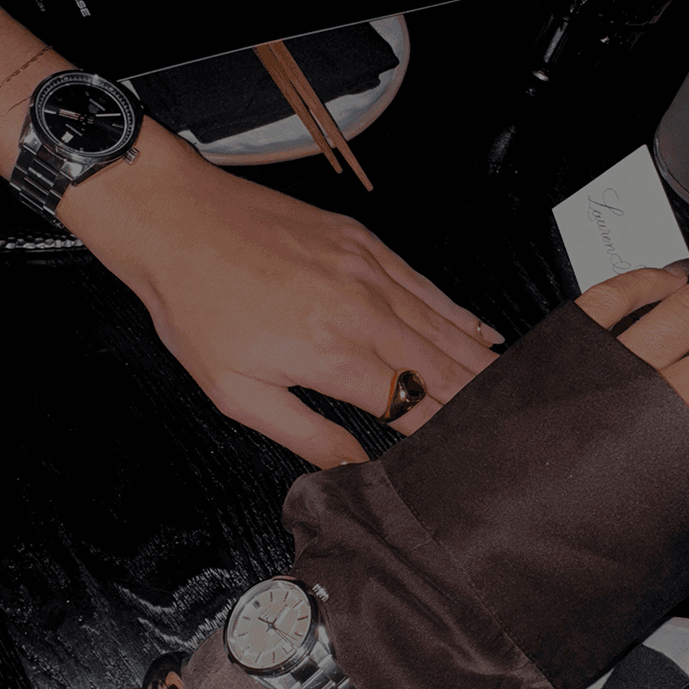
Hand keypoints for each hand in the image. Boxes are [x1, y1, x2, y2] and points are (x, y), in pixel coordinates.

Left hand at [79, 133, 501, 468]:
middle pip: (440, 367)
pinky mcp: (364, 243)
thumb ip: (305, 434)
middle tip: (511, 431)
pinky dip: (460, 313)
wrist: (176, 220)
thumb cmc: (196, 305)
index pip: (409, 407)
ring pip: (443, 327)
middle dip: (478, 403)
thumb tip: (353, 468)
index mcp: (330, 355)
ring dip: (481, 363)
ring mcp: (368, 271)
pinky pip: (426, 285)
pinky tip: (483, 331)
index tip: (467, 457)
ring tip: (512, 393)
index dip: (442, 434)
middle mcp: (361, 311)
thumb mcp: (236, 392)